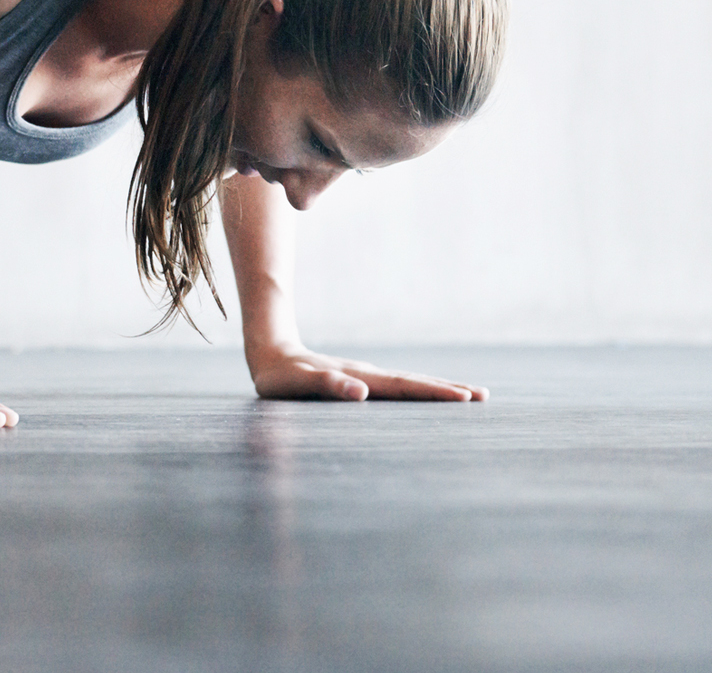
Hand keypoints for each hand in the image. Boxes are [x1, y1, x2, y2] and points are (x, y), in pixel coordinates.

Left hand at [248, 344, 488, 401]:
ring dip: (440, 388)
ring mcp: (368, 377)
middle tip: (484, 397)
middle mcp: (368, 375)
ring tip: (471, 395)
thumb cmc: (280, 376)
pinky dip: (421, 391)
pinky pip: (399, 387)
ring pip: (410, 382)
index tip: (464, 398)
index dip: (433, 393)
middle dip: (449, 389)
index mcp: (358, 378)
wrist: (270, 355)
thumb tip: (361, 392)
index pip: (402, 387)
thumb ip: (326, 386)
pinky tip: (433, 396)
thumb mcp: (296, 383)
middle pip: (415, 382)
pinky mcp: (363, 381)